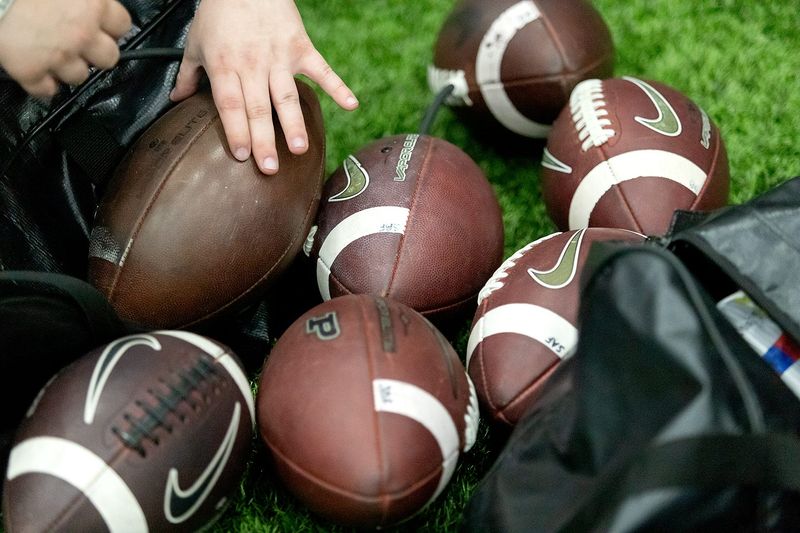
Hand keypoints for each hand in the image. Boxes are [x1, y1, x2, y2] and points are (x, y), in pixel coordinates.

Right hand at [0, 0, 130, 95]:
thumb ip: (82, 0)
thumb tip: (91, 10)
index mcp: (93, 5)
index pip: (121, 26)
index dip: (110, 29)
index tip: (101, 29)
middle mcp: (83, 34)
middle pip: (108, 59)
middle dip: (94, 55)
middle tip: (78, 46)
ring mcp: (59, 55)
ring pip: (79, 77)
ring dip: (67, 69)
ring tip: (50, 54)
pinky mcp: (31, 71)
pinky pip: (46, 90)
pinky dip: (42, 85)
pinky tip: (37, 72)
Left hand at [171, 0, 358, 174]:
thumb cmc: (219, 13)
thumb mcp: (196, 43)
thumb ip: (188, 76)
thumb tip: (175, 102)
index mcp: (225, 66)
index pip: (229, 104)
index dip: (235, 130)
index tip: (240, 155)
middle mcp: (252, 65)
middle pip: (258, 108)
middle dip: (263, 140)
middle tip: (270, 167)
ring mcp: (279, 57)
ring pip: (286, 95)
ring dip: (293, 123)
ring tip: (299, 148)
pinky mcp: (301, 47)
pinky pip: (321, 70)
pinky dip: (337, 86)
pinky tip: (351, 105)